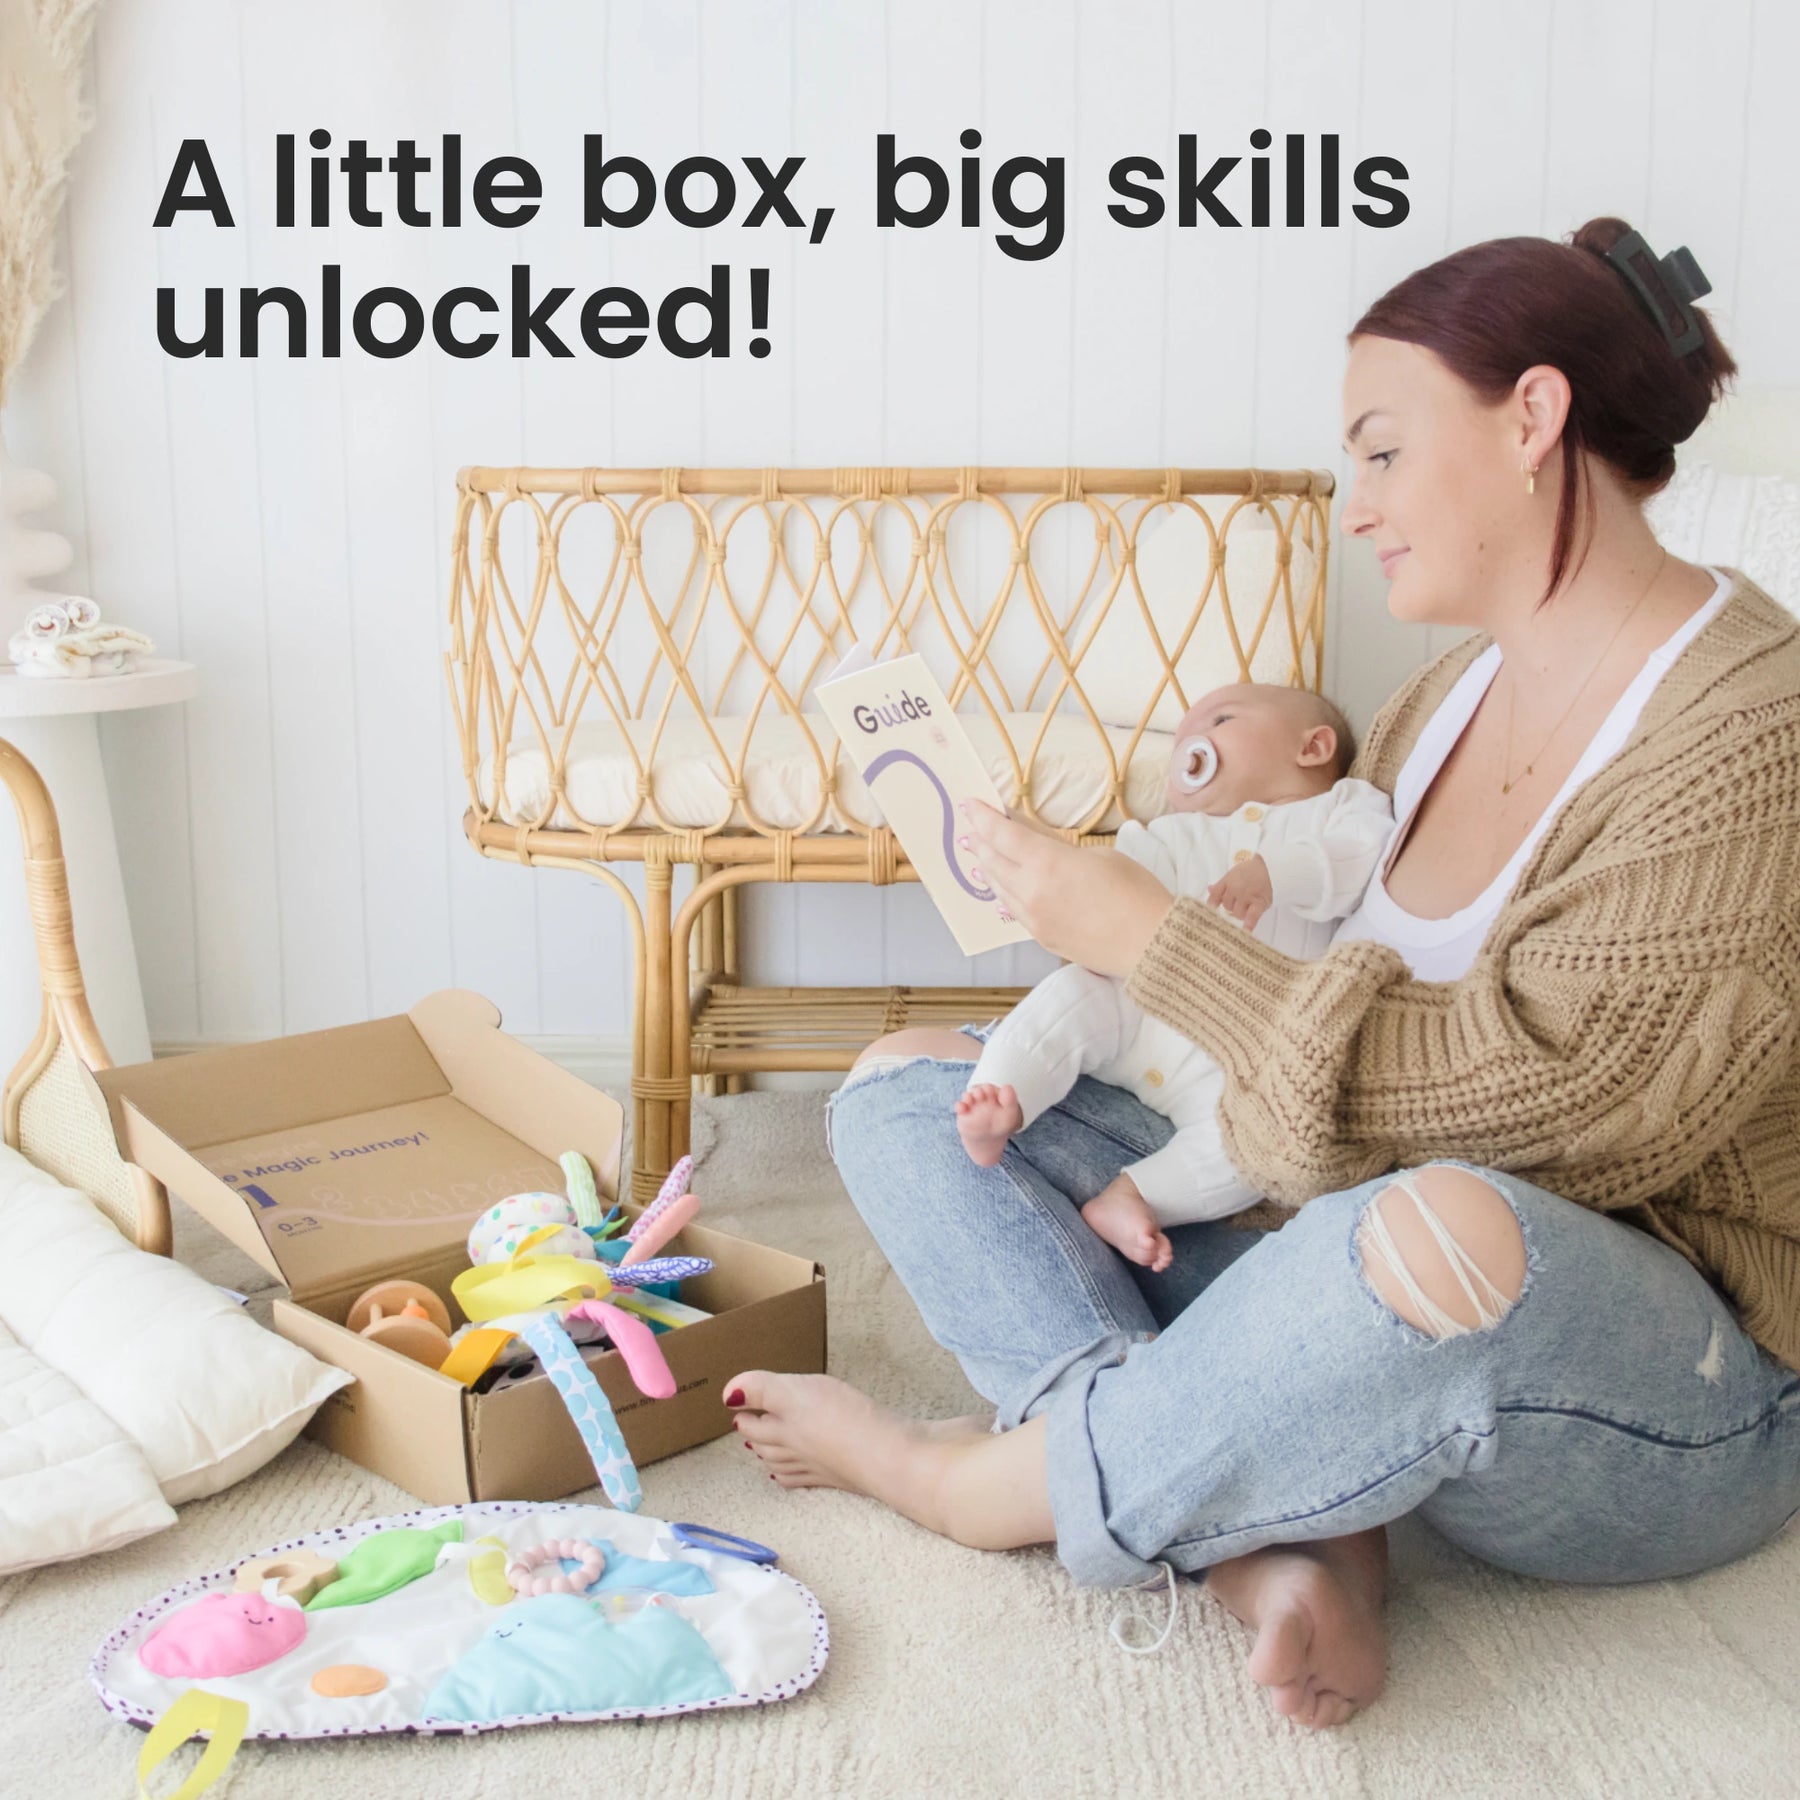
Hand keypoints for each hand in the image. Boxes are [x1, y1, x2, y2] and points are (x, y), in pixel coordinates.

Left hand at [958, 801, 1174, 977]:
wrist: (1152, 945)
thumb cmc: (1137, 893)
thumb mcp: (1099, 855)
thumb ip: (1058, 845)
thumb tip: (1033, 836)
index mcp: (1047, 863)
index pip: (1002, 834)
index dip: (982, 817)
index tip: (970, 803)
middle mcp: (1032, 891)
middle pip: (993, 860)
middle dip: (979, 840)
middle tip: (970, 826)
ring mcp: (1034, 918)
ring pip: (998, 887)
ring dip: (987, 867)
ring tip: (979, 853)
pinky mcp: (1042, 937)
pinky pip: (1013, 910)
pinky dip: (1002, 892)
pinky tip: (1001, 888)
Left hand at [1205, 855, 1271, 930]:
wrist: (1269, 865)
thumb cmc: (1250, 871)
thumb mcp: (1232, 875)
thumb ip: (1220, 885)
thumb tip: (1209, 889)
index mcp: (1227, 881)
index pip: (1214, 897)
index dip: (1211, 905)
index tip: (1209, 912)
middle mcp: (1235, 889)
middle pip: (1227, 907)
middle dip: (1232, 906)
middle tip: (1240, 900)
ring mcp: (1247, 896)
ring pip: (1237, 913)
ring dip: (1241, 913)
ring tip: (1249, 905)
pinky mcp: (1259, 902)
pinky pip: (1252, 916)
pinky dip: (1249, 924)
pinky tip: (1246, 931)